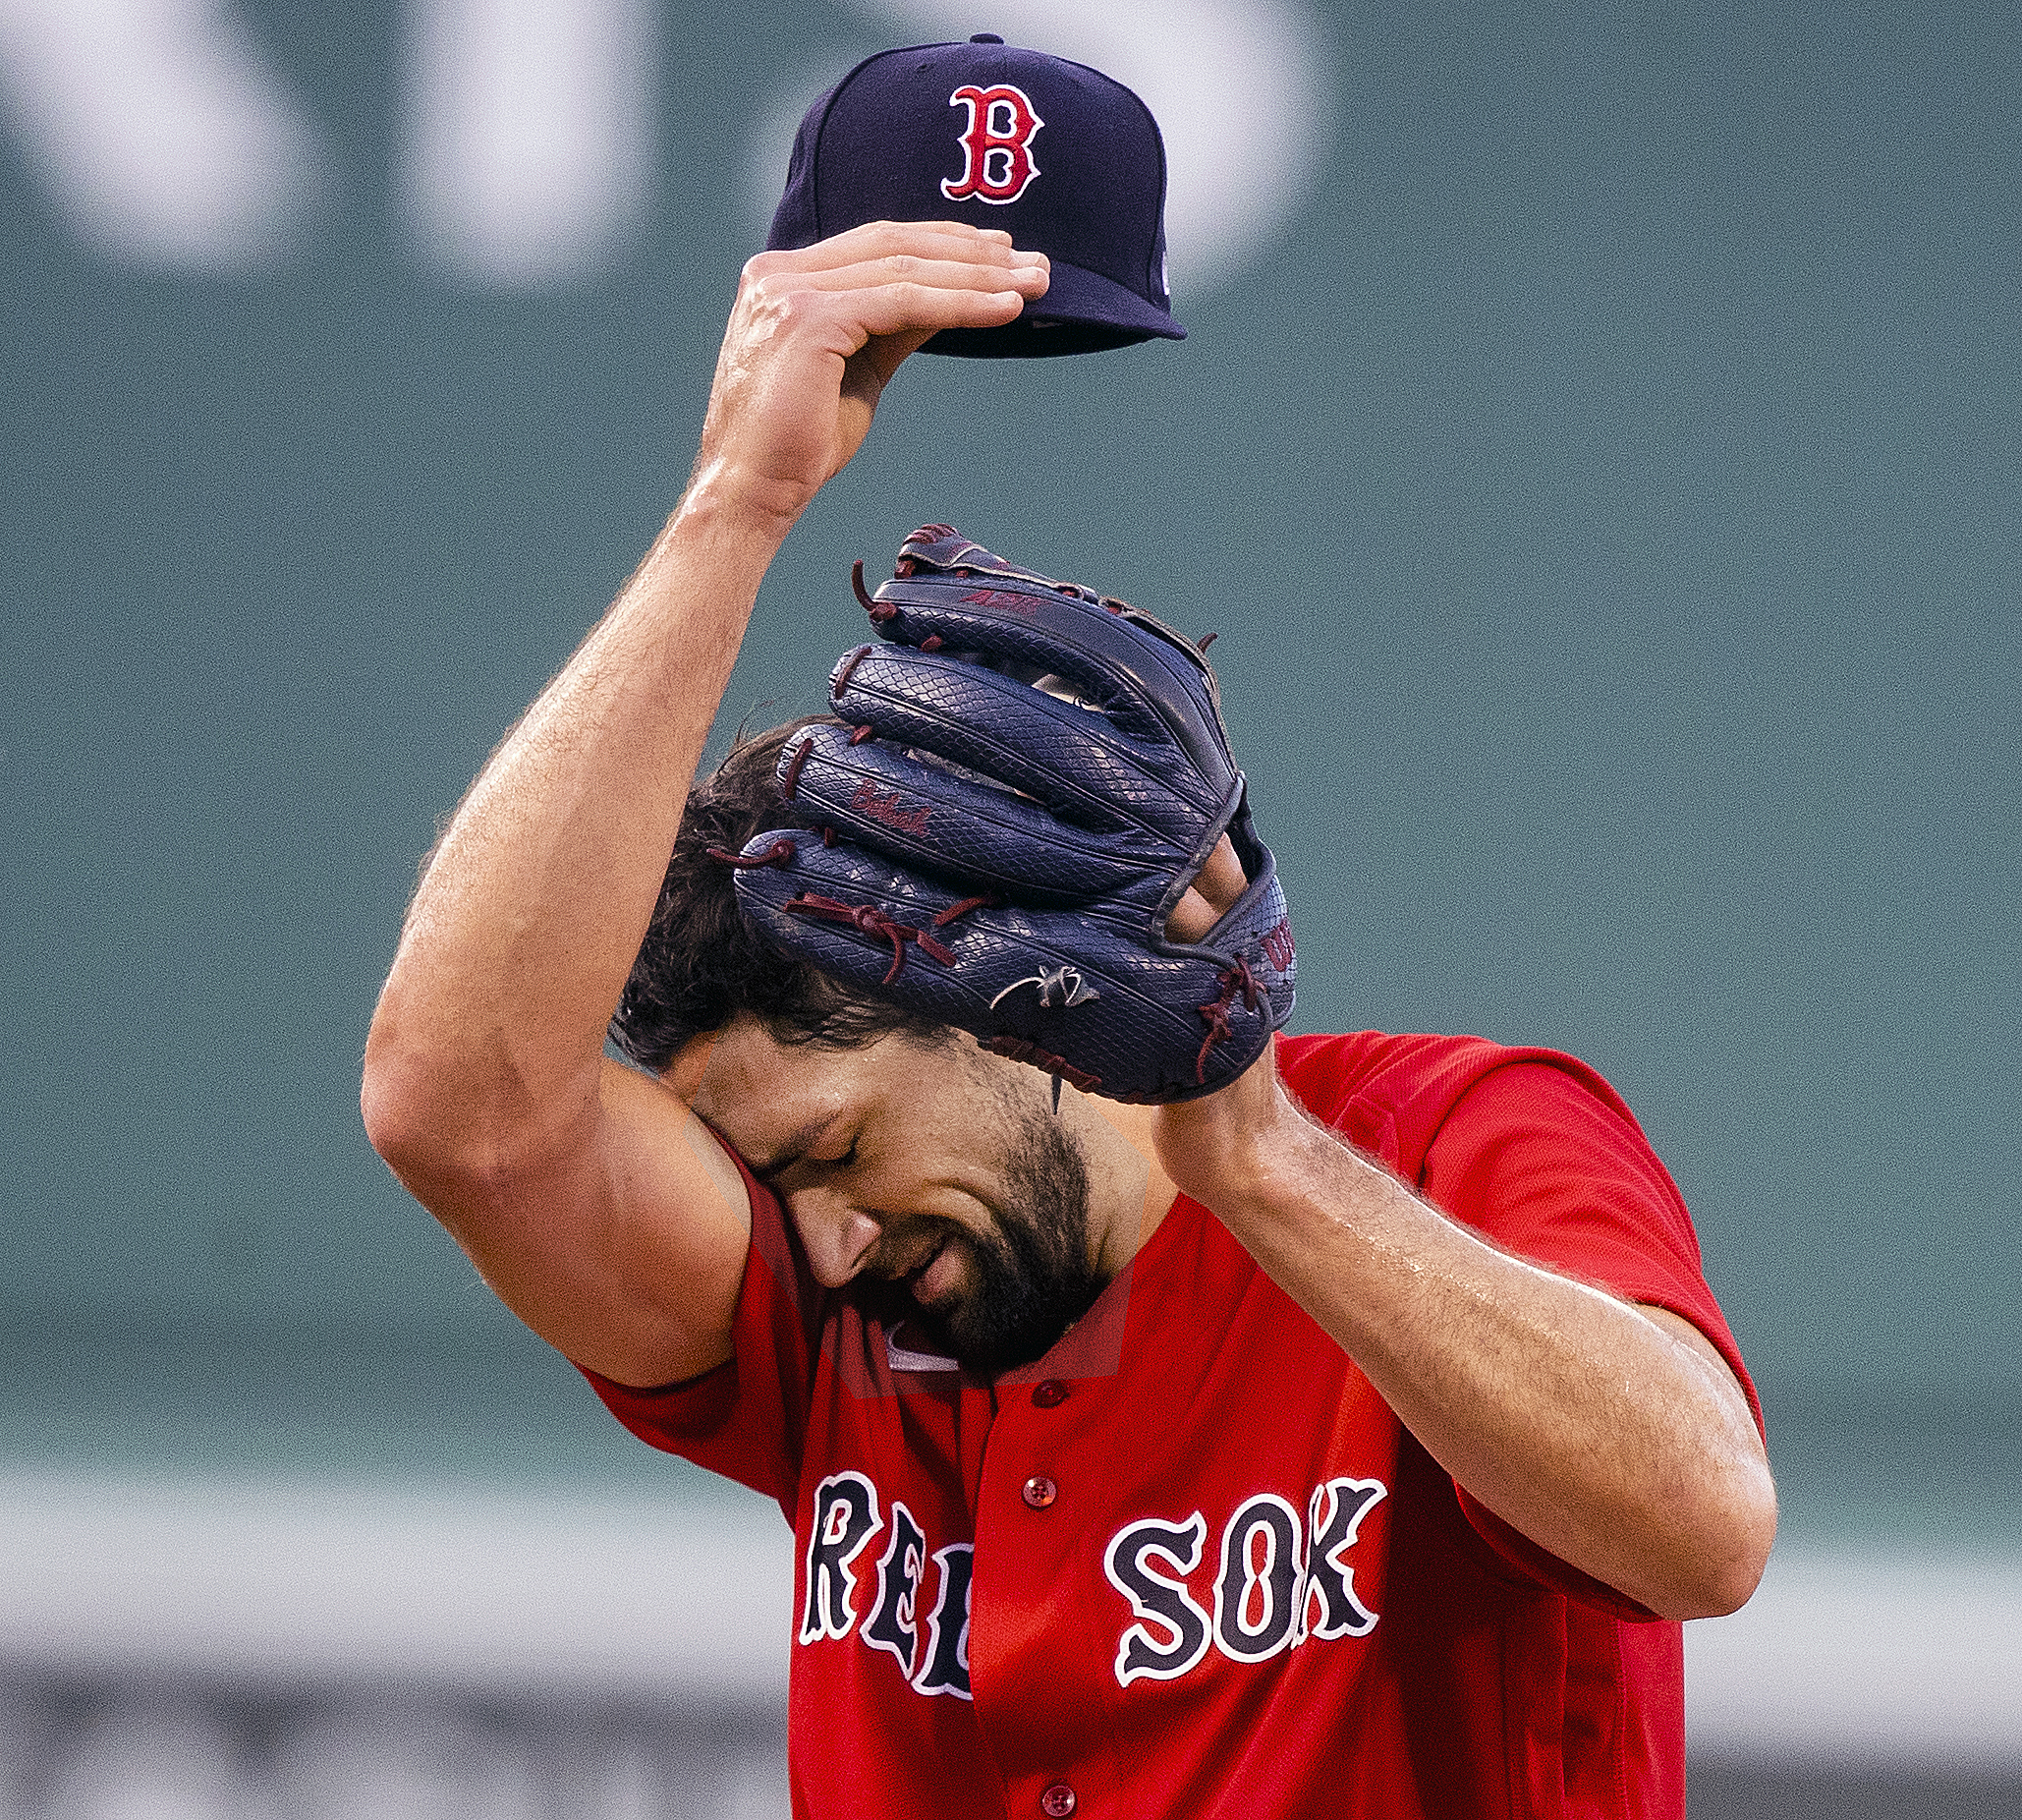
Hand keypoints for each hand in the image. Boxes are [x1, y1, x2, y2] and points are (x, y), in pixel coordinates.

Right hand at [689, 222, 1049, 530]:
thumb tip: (953, 296)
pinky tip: (1003, 309)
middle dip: (973, 253)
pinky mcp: (808, 321)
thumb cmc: (799, 445)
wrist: (750, 492)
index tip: (1001, 251)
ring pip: (904, 270)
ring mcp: (788, 292)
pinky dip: (959, 304)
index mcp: (782, 278)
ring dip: (978, 275)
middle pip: (895, 244)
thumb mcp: (859, 368)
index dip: (944, 242)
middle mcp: (778, 273)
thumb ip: (895, 325)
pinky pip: (902, 303)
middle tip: (1036, 263)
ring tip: (1033, 284)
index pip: (876, 243)